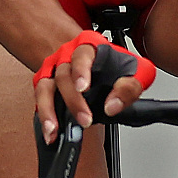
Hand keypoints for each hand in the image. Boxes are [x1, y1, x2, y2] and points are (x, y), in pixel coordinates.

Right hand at [34, 32, 153, 142]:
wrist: (104, 64)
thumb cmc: (119, 67)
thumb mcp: (137, 72)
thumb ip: (130, 86)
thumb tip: (113, 106)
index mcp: (90, 47)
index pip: (82, 55)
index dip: (81, 71)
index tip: (83, 88)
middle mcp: (67, 56)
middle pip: (63, 75)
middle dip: (73, 100)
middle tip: (85, 119)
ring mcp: (54, 69)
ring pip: (45, 87)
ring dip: (49, 109)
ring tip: (55, 129)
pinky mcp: (46, 84)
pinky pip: (40, 98)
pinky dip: (43, 115)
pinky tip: (49, 130)